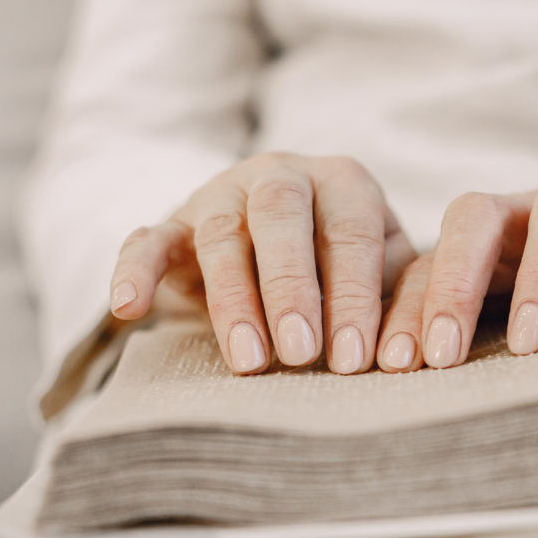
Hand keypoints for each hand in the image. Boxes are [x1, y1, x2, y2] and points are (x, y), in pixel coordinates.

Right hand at [109, 153, 416, 374]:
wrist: (274, 241)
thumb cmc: (344, 270)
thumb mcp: (382, 274)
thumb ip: (398, 302)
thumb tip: (408, 357)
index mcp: (344, 183)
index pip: (351, 232)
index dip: (354, 295)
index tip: (355, 357)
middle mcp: (283, 176)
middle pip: (283, 219)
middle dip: (293, 290)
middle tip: (303, 355)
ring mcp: (222, 194)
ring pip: (221, 234)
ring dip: (234, 299)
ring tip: (250, 361)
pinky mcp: (173, 222)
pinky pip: (147, 238)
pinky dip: (134, 269)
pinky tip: (129, 306)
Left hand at [373, 123, 537, 371]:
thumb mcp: (505, 289)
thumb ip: (460, 325)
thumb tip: (393, 393)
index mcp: (478, 236)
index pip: (428, 262)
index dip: (405, 310)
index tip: (391, 366)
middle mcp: (524, 212)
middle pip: (473, 220)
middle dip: (453, 286)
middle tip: (441, 356)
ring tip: (529, 343)